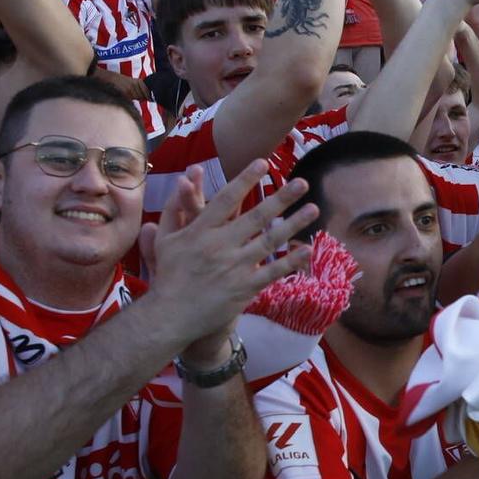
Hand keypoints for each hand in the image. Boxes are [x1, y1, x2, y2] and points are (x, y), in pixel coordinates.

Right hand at [138, 162, 320, 352]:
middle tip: (302, 183)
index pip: (226, 199)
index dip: (245, 180)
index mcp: (200, 231)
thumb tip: (182, 180)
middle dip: (281, 198)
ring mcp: (234, 267)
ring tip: (313, 209)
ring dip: (293, 224)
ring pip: (269, 241)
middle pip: (256, 217)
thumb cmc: (169, 275)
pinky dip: (290, 261)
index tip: (263, 163)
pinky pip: (272, 272)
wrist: (171, 315)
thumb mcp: (165, 239)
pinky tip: (307, 249)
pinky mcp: (244, 288)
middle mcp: (219, 246)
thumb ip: (174, 209)